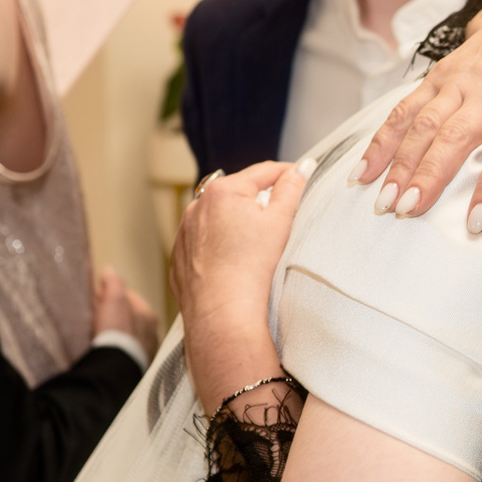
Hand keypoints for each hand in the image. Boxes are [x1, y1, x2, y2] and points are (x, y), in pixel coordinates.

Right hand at [92, 266, 158, 362]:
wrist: (116, 366)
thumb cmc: (117, 329)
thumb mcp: (114, 300)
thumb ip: (113, 283)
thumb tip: (110, 270)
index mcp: (148, 315)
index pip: (130, 298)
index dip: (112, 293)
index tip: (97, 295)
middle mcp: (152, 333)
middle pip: (130, 317)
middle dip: (113, 312)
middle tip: (96, 311)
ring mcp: (145, 352)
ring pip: (128, 334)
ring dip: (115, 330)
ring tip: (97, 330)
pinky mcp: (136, 366)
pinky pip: (124, 350)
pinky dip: (115, 346)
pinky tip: (104, 347)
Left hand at [171, 160, 311, 411]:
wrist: (221, 313)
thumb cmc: (249, 269)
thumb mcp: (280, 221)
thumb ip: (292, 188)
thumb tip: (301, 167)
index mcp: (222, 190)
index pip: (263, 172)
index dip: (287, 174)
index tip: (300, 178)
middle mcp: (197, 206)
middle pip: (238, 193)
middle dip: (259, 201)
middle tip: (280, 220)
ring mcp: (185, 231)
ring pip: (218, 217)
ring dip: (235, 221)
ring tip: (254, 246)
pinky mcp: (180, 256)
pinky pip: (203, 241)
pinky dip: (218, 245)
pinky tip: (233, 262)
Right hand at [356, 0, 481, 231]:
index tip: (477, 222)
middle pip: (454, 136)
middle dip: (428, 176)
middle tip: (408, 211)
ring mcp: (458, 79)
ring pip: (422, 123)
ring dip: (398, 163)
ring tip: (383, 200)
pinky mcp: (436, 75)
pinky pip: (403, 109)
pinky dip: (381, 140)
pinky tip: (363, 171)